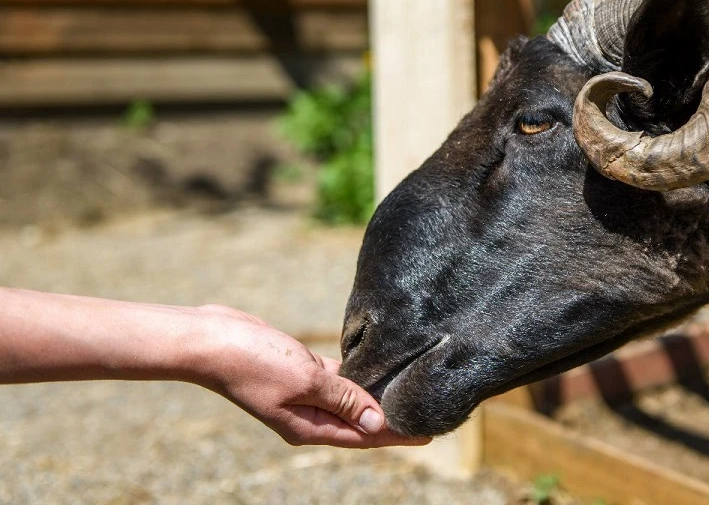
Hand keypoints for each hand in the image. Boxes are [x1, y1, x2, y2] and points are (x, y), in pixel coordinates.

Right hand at [191, 305, 428, 447]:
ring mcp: (303, 393)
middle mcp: (309, 415)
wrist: (210, 339)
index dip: (397, 434)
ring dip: (375, 393)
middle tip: (427, 409)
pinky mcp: (299, 369)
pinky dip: (355, 372)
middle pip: (360, 420)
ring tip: (408, 387)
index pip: (364, 436)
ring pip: (349, 396)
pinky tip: (375, 365)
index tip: (429, 432)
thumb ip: (343, 399)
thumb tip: (376, 423)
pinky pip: (335, 376)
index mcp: (310, 427)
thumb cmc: (253, 362)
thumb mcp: (305, 381)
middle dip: (391, 417)